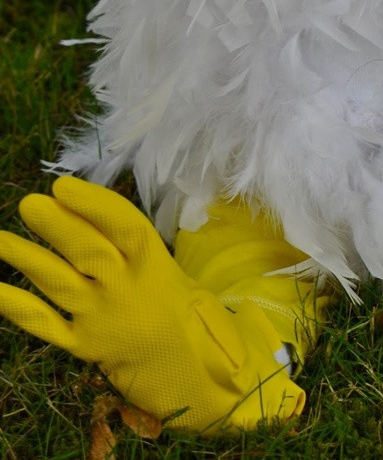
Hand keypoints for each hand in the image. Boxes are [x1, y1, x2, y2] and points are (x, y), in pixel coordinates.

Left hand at [0, 178, 302, 431]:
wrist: (187, 372)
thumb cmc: (181, 309)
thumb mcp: (177, 273)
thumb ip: (140, 246)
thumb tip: (96, 206)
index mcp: (156, 267)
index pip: (126, 228)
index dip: (95, 205)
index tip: (64, 186)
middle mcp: (126, 291)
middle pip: (89, 254)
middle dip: (59, 228)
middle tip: (30, 204)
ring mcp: (101, 320)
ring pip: (62, 285)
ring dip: (29, 260)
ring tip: (0, 239)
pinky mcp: (83, 345)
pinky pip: (46, 324)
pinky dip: (18, 307)